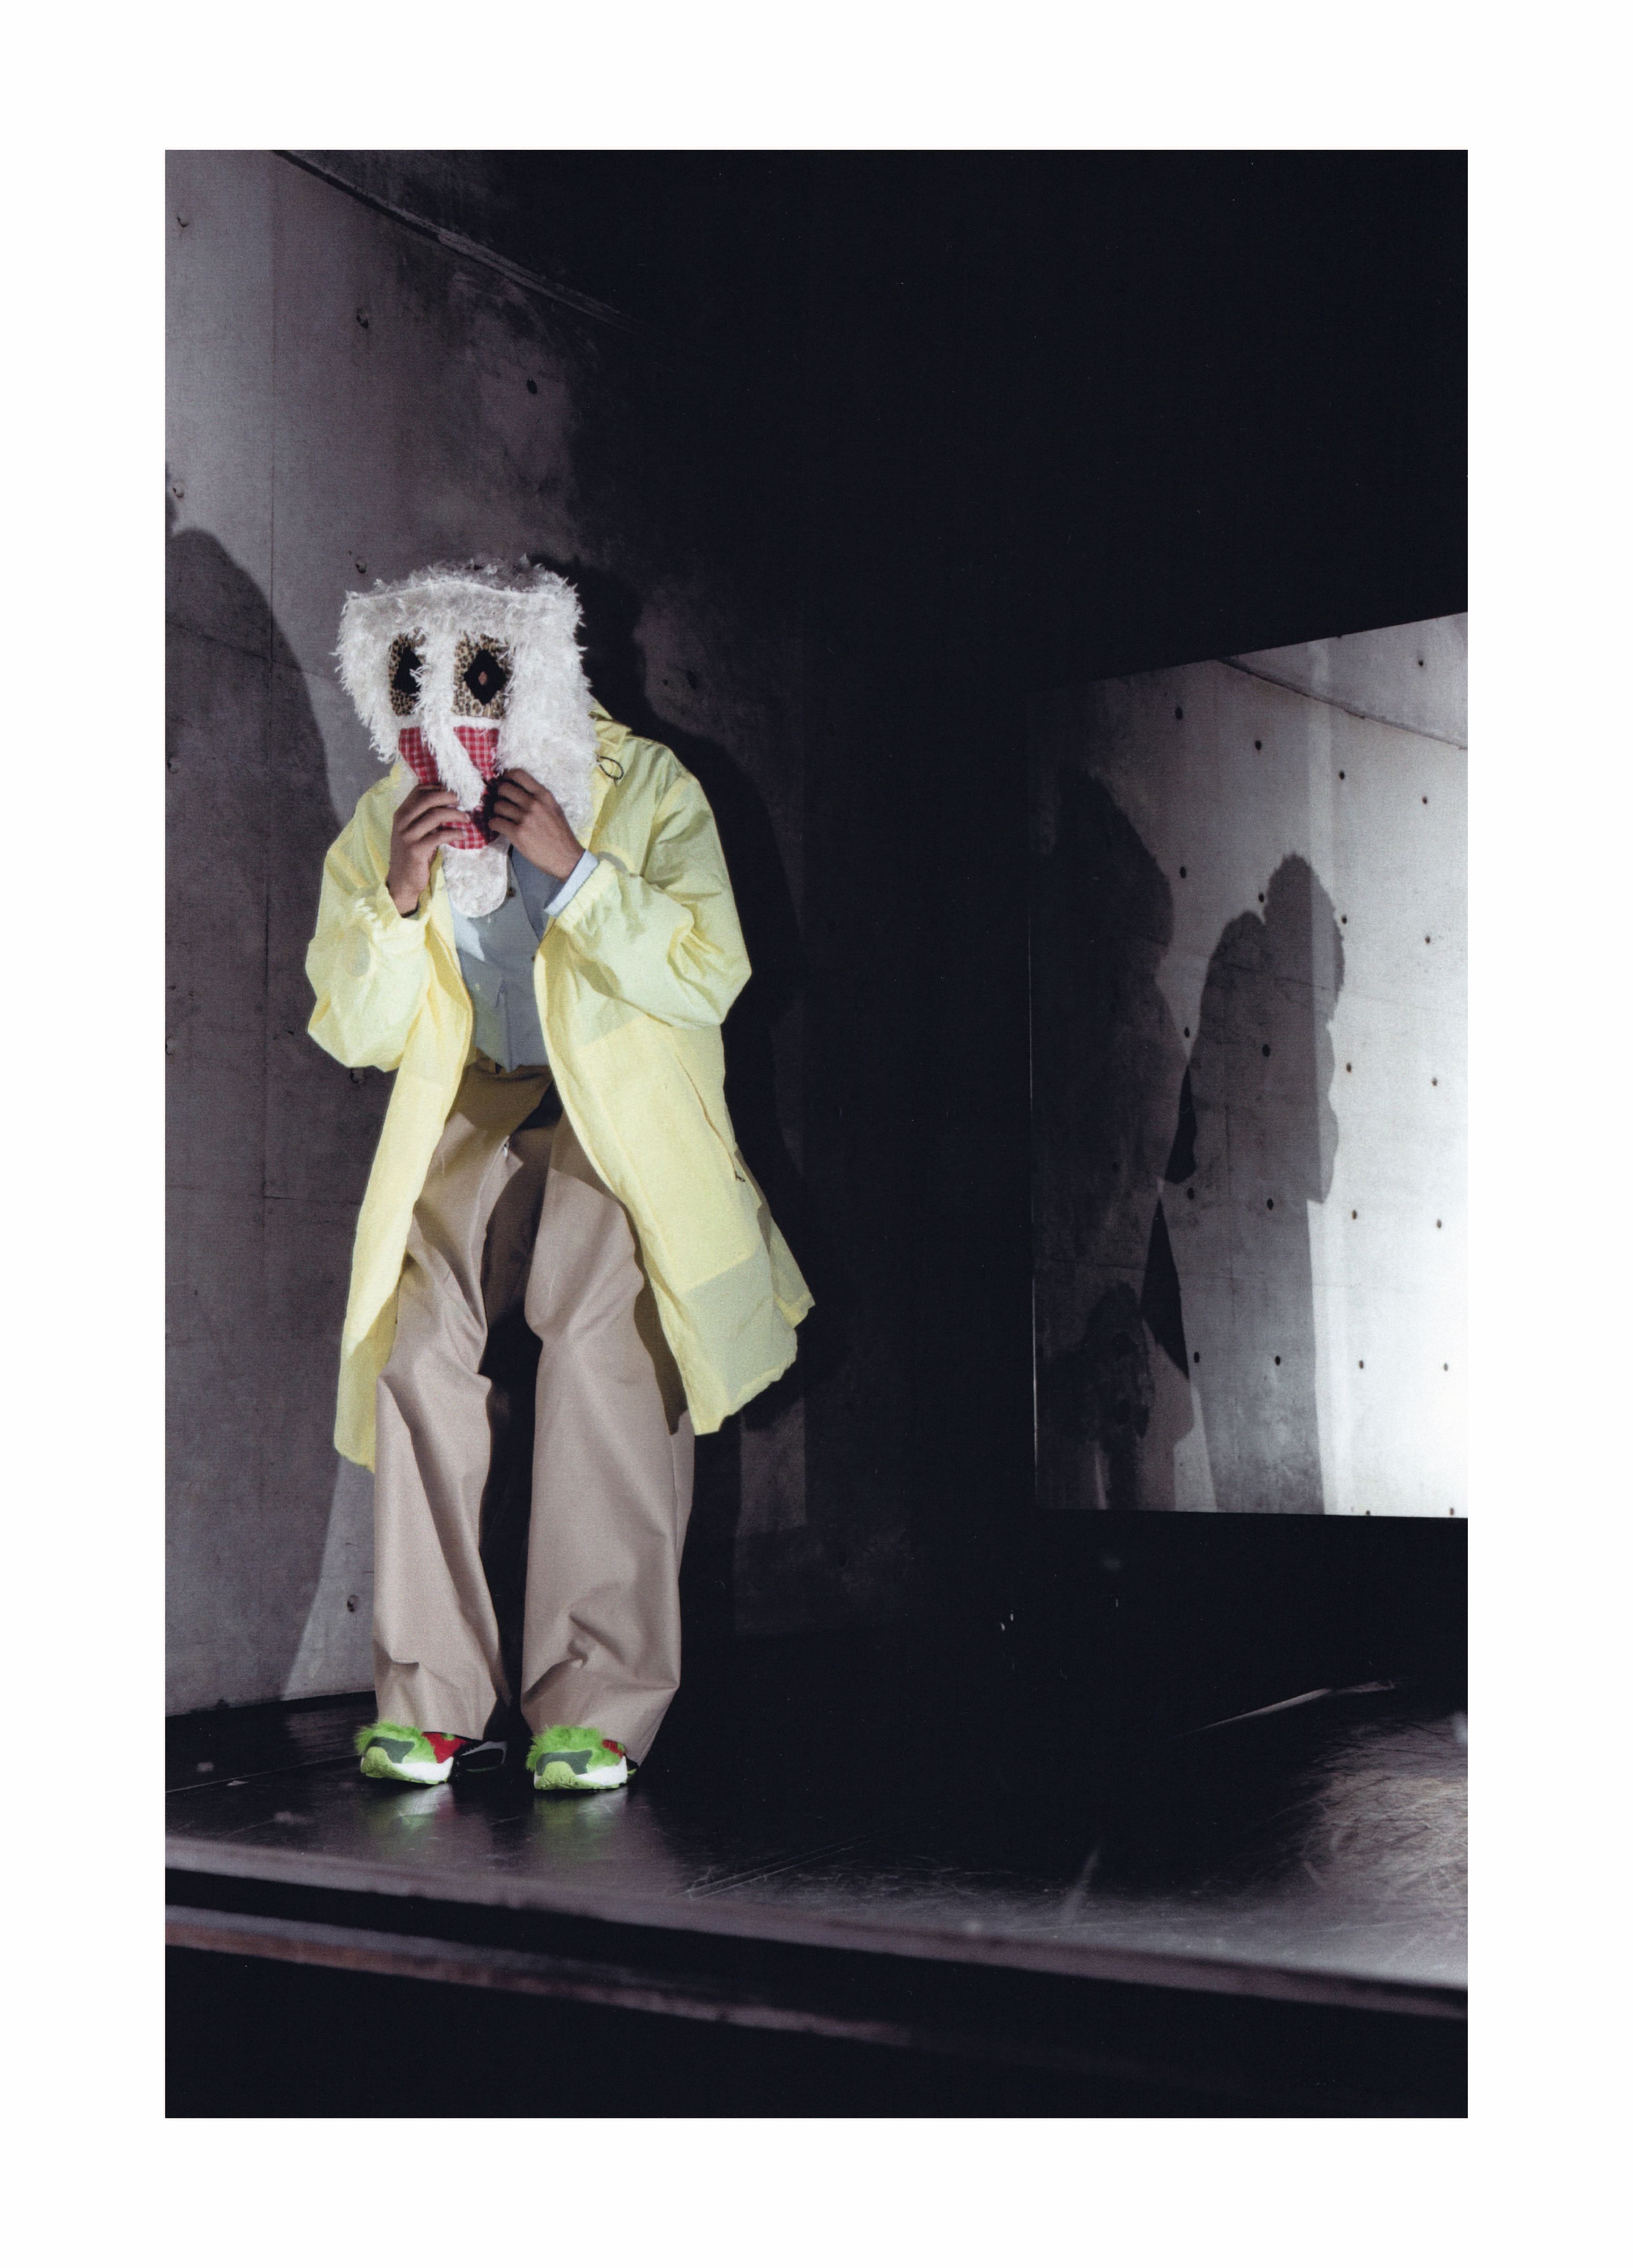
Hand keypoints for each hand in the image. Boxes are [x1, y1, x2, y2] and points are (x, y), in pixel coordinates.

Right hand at [386, 784, 461, 914]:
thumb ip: (424, 817)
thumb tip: (448, 802)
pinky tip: (462, 835)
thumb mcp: (414, 831)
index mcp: (401, 813)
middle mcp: (402, 821)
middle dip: (448, 797)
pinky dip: (454, 833)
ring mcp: (407, 835)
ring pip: (435, 815)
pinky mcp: (416, 850)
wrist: (402, 880)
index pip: (418, 791)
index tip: (452, 791)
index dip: (437, 787)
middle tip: (461, 801)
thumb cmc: (412, 854)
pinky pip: (439, 836)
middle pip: (428, 799)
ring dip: (455, 814)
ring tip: (467, 818)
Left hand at [488, 769, 583, 879]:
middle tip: (502, 803)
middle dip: (499, 795)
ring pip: (498, 806)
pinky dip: (494, 824)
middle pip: (504, 788)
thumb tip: (519, 790)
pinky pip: (495, 822)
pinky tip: (499, 827)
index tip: (504, 782)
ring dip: (496, 812)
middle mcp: (534, 803)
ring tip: (502, 817)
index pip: (518, 774)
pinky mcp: (517, 833)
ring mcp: (525, 818)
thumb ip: (539, 798)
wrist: (566, 858)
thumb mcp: (555, 809)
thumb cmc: (560, 834)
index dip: (507, 776)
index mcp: (543, 795)